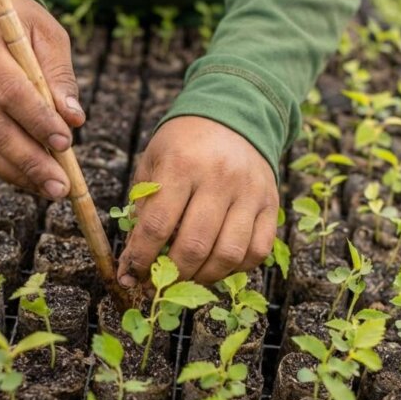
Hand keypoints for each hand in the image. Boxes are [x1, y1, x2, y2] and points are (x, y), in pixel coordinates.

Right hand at [0, 0, 83, 199]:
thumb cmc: (21, 27)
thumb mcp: (48, 35)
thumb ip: (60, 75)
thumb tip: (74, 120)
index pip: (10, 89)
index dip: (38, 120)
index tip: (66, 143)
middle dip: (31, 159)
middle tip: (62, 185)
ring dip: (18, 173)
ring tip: (50, 189)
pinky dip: (4, 169)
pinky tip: (30, 180)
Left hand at [119, 116, 279, 286]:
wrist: (232, 115)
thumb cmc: (183, 145)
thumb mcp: (153, 162)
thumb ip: (143, 207)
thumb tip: (134, 260)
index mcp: (182, 164)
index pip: (158, 225)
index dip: (141, 258)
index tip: (129, 274)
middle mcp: (219, 178)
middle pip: (194, 245)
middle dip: (170, 275)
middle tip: (156, 284)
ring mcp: (250, 192)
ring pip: (228, 254)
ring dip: (202, 277)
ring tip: (185, 278)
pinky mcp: (271, 203)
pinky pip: (257, 251)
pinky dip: (235, 268)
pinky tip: (215, 266)